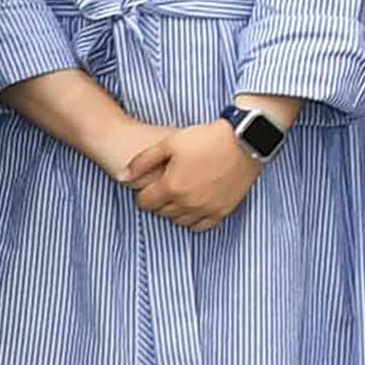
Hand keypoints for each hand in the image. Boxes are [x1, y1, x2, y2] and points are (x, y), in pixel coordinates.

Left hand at [117, 120, 257, 232]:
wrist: (244, 140)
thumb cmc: (204, 138)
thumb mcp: (168, 144)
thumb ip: (141, 162)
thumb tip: (121, 177)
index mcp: (171, 187)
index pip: (144, 203)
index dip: (143, 194)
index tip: (149, 185)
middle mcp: (188, 203)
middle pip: (161, 213)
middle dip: (158, 202)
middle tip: (164, 188)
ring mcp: (207, 209)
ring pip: (180, 221)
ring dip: (175, 211)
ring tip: (179, 195)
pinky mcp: (224, 211)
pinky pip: (202, 226)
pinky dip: (194, 219)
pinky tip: (194, 205)